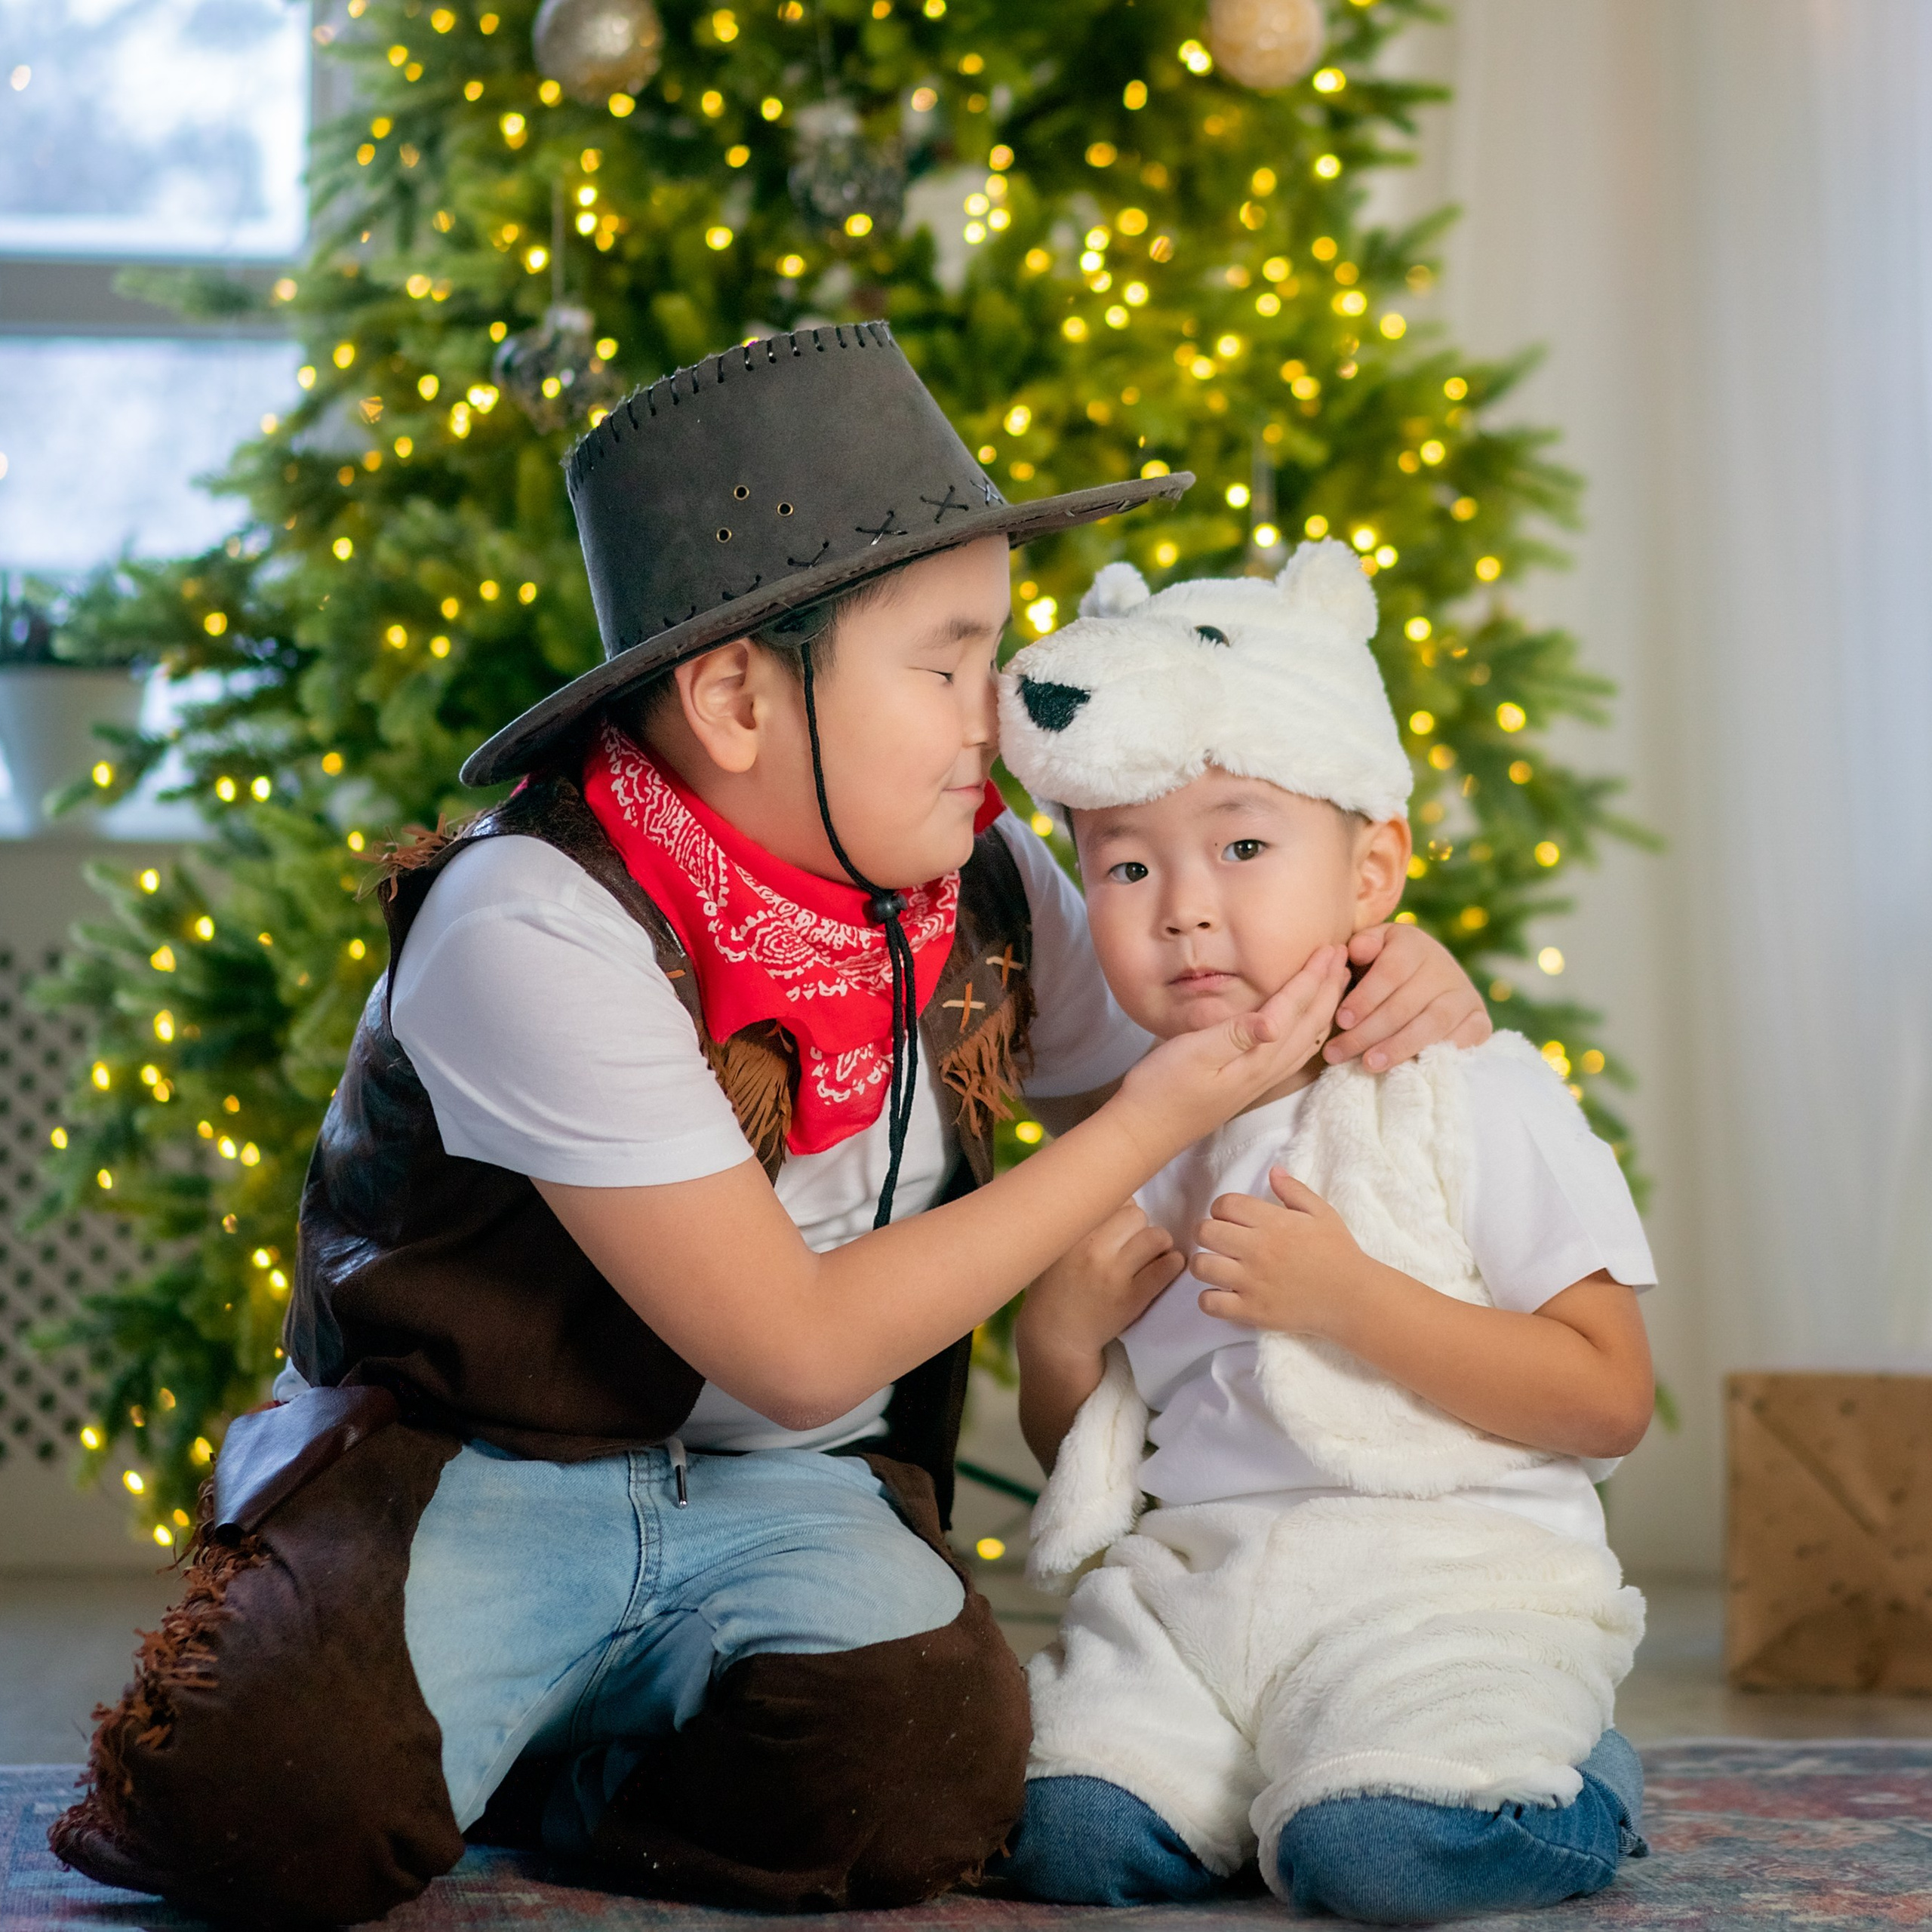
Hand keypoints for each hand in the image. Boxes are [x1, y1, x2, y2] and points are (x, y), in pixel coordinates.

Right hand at [1017, 1202, 1183, 1367]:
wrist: (1056, 1334)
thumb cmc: (1056, 1285)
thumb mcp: (1057, 1246)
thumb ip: (1083, 1222)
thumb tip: (1121, 1194)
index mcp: (1072, 1234)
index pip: (1112, 1199)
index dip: (1120, 1209)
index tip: (1117, 1223)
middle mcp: (1092, 1250)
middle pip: (1137, 1214)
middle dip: (1139, 1226)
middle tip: (1132, 1241)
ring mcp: (1113, 1275)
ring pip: (1156, 1237)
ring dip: (1158, 1244)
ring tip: (1149, 1254)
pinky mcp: (1132, 1298)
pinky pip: (1167, 1268)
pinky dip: (1172, 1264)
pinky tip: (1164, 1267)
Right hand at [1117, 943, 1349, 1158]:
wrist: (1145, 1131)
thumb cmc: (1161, 1088)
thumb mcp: (1192, 1054)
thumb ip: (1235, 1035)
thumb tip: (1274, 1019)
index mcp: (1256, 1057)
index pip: (1294, 1008)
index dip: (1314, 976)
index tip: (1329, 947)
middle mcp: (1266, 1070)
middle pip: (1310, 1022)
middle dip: (1329, 986)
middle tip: (1344, 953)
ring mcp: (1260, 1079)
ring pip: (1307, 1038)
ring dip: (1325, 1007)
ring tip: (1337, 982)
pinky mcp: (1249, 1083)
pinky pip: (1293, 1053)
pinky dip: (1309, 1031)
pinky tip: (1307, 1026)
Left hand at [1192, 1169, 1371, 1336]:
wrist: (1353, 1298)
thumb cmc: (1338, 1253)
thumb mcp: (1322, 1213)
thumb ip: (1294, 1190)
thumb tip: (1272, 1171)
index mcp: (1273, 1223)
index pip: (1225, 1204)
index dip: (1222, 1208)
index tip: (1231, 1218)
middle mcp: (1257, 1250)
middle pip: (1205, 1232)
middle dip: (1208, 1233)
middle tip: (1222, 1242)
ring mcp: (1252, 1282)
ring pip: (1201, 1266)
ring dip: (1205, 1264)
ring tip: (1220, 1267)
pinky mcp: (1252, 1311)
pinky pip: (1210, 1304)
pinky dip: (1210, 1299)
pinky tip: (1224, 1294)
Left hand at [1325, 923, 1489, 1070]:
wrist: (1426, 981)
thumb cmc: (1382, 968)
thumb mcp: (1369, 950)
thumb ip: (1360, 947)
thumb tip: (1357, 950)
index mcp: (1413, 944)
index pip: (1390, 972)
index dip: (1365, 998)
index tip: (1341, 1020)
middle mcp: (1444, 966)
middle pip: (1405, 1004)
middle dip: (1368, 1031)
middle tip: (1338, 1052)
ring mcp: (1465, 994)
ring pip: (1432, 1024)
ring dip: (1398, 1047)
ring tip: (1368, 1064)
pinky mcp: (1479, 1020)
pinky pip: (1463, 1040)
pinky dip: (1436, 1055)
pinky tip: (1408, 1069)